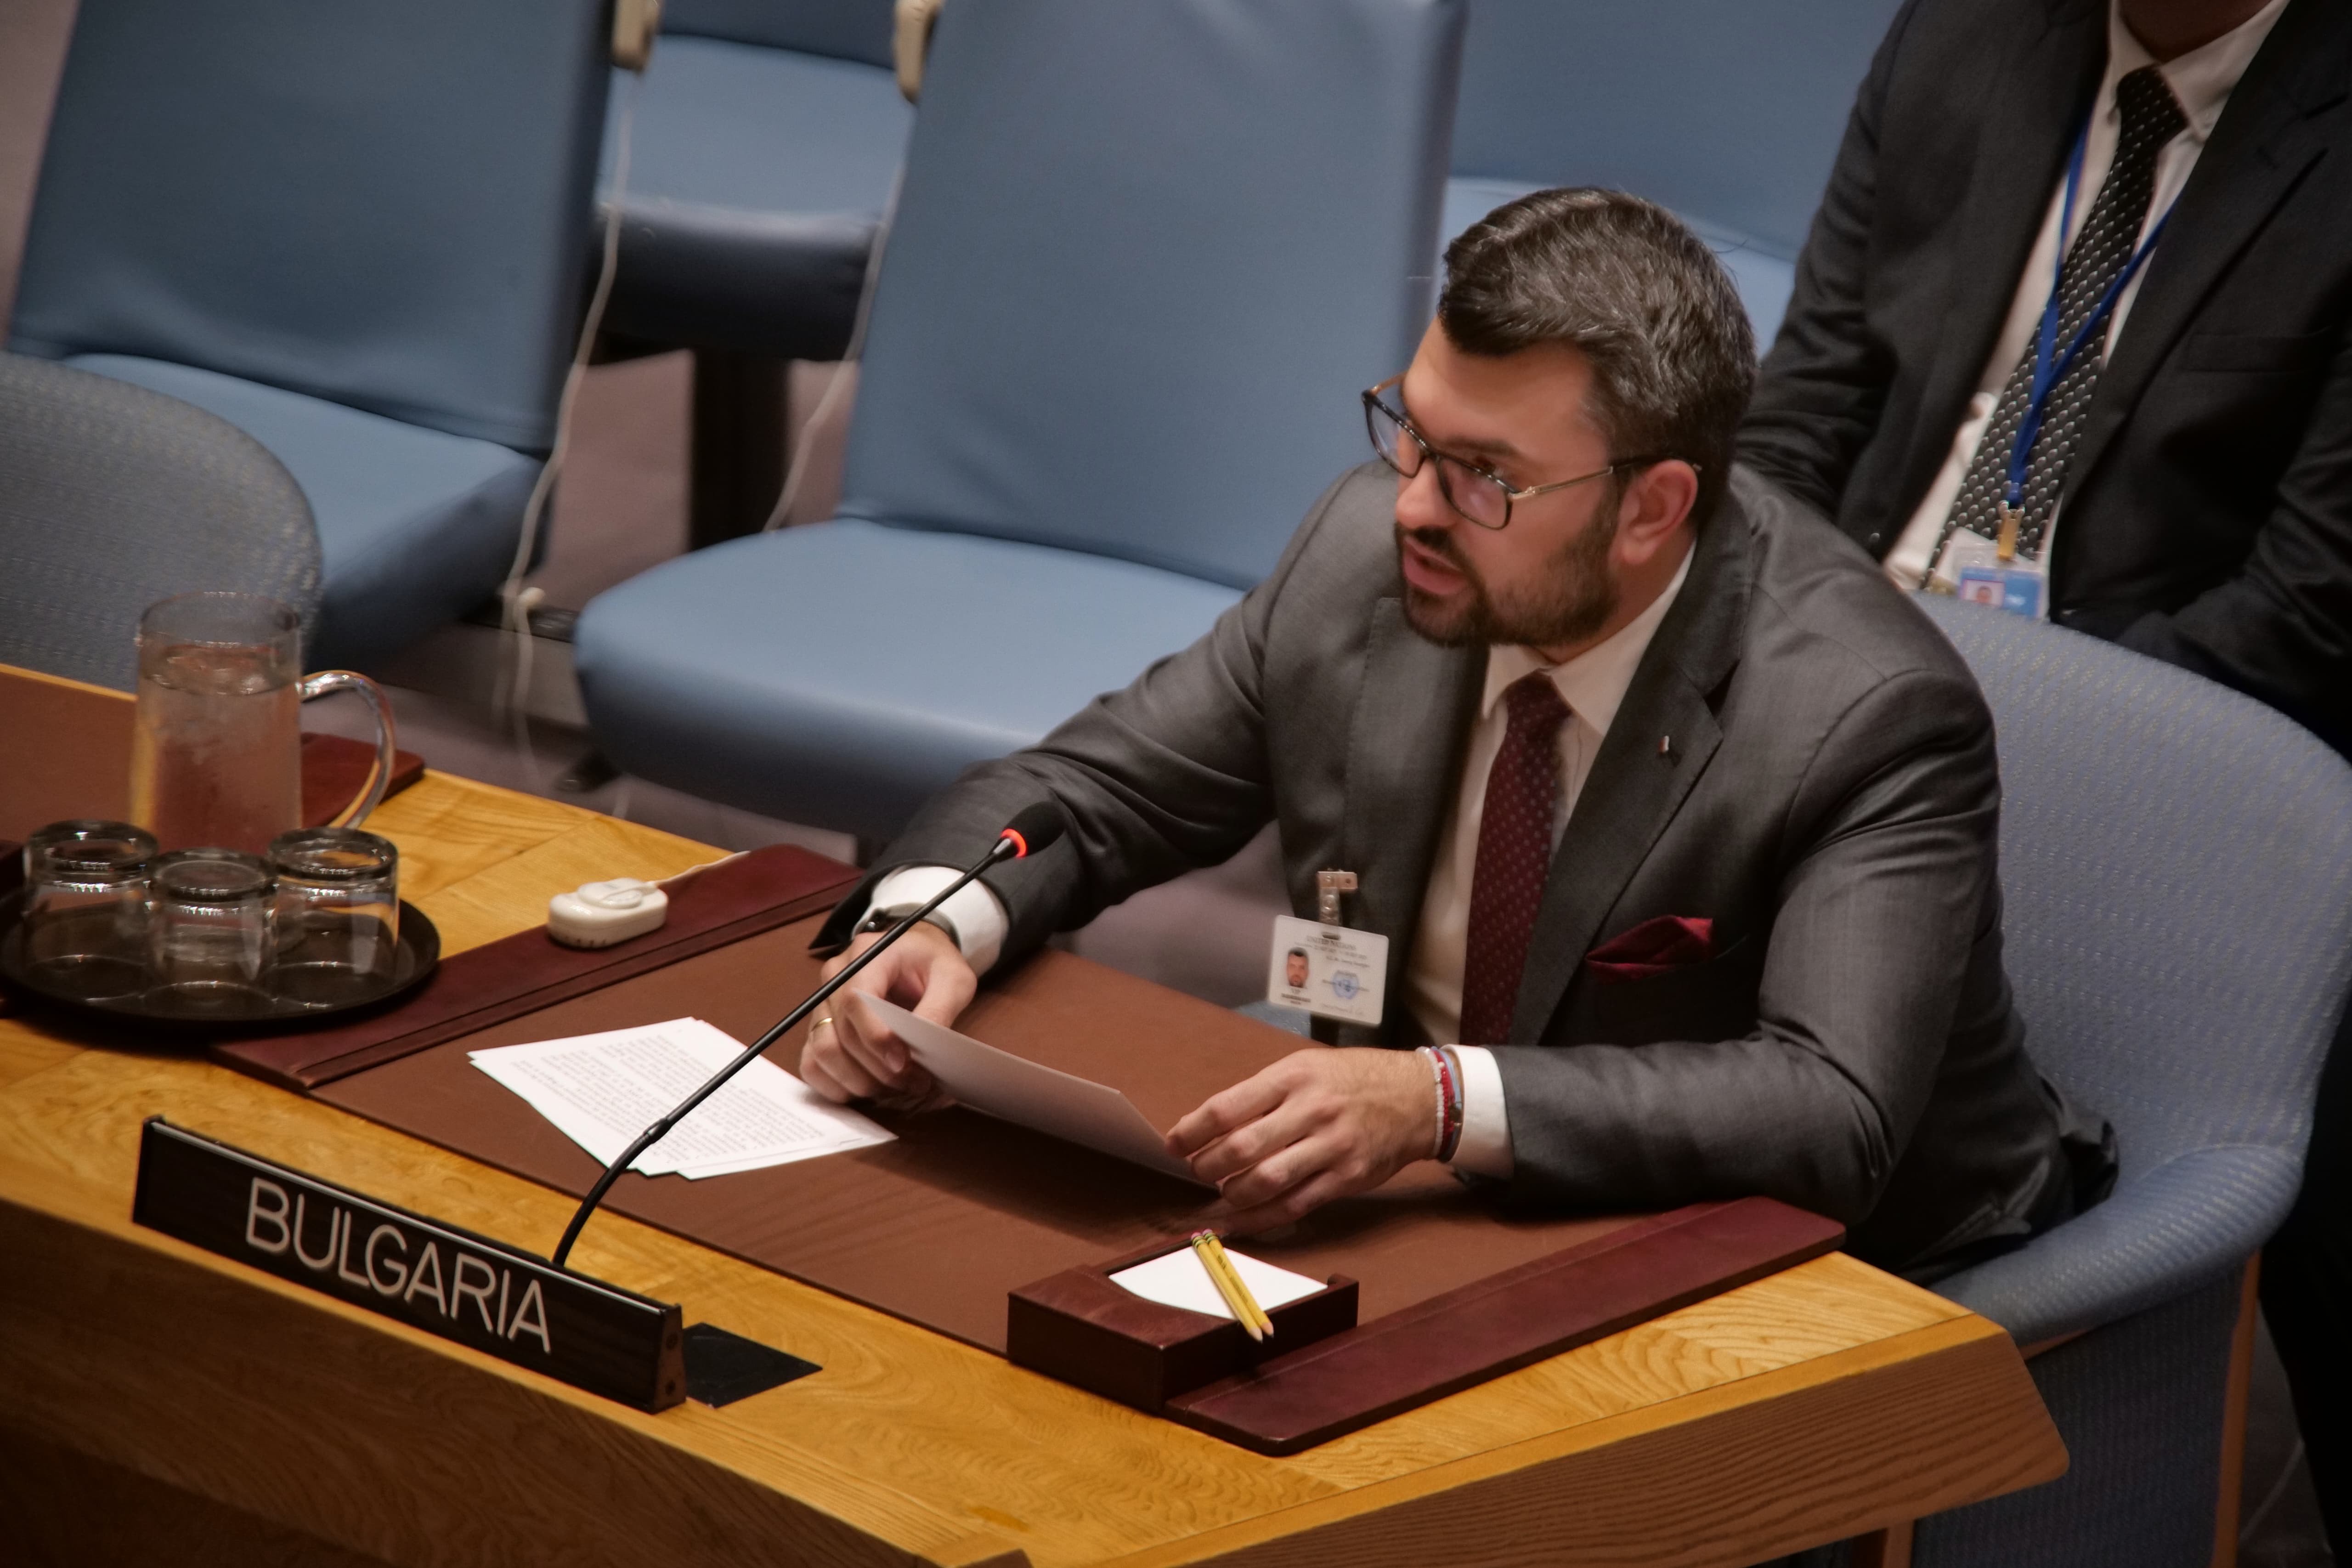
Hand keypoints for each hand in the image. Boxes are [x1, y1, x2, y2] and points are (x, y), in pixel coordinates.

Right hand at [799, 921, 974, 1109]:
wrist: (919, 957)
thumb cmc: (934, 965)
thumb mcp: (953, 979)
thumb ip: (938, 1010)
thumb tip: (921, 1048)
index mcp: (866, 955)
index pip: (856, 1000)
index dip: (876, 1038)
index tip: (903, 1064)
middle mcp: (835, 976)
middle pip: (841, 1031)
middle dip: (876, 1067)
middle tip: (912, 1084)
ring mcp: (822, 1002)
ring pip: (822, 1051)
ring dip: (857, 1080)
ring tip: (892, 1089)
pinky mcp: (819, 1026)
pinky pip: (812, 1062)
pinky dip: (835, 1084)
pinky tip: (866, 1091)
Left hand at [1165, 1048, 1432, 1232]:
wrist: (1417, 1097)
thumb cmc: (1352, 1079)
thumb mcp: (1306, 1068)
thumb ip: (1262, 1095)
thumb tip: (1210, 1126)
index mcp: (1294, 1077)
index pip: (1228, 1107)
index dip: (1192, 1130)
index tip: (1174, 1143)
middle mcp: (1312, 1111)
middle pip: (1243, 1148)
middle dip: (1207, 1166)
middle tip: (1196, 1170)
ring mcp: (1332, 1147)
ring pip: (1267, 1181)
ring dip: (1233, 1193)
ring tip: (1221, 1192)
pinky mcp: (1347, 1178)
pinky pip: (1295, 1206)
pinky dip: (1262, 1218)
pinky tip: (1242, 1219)